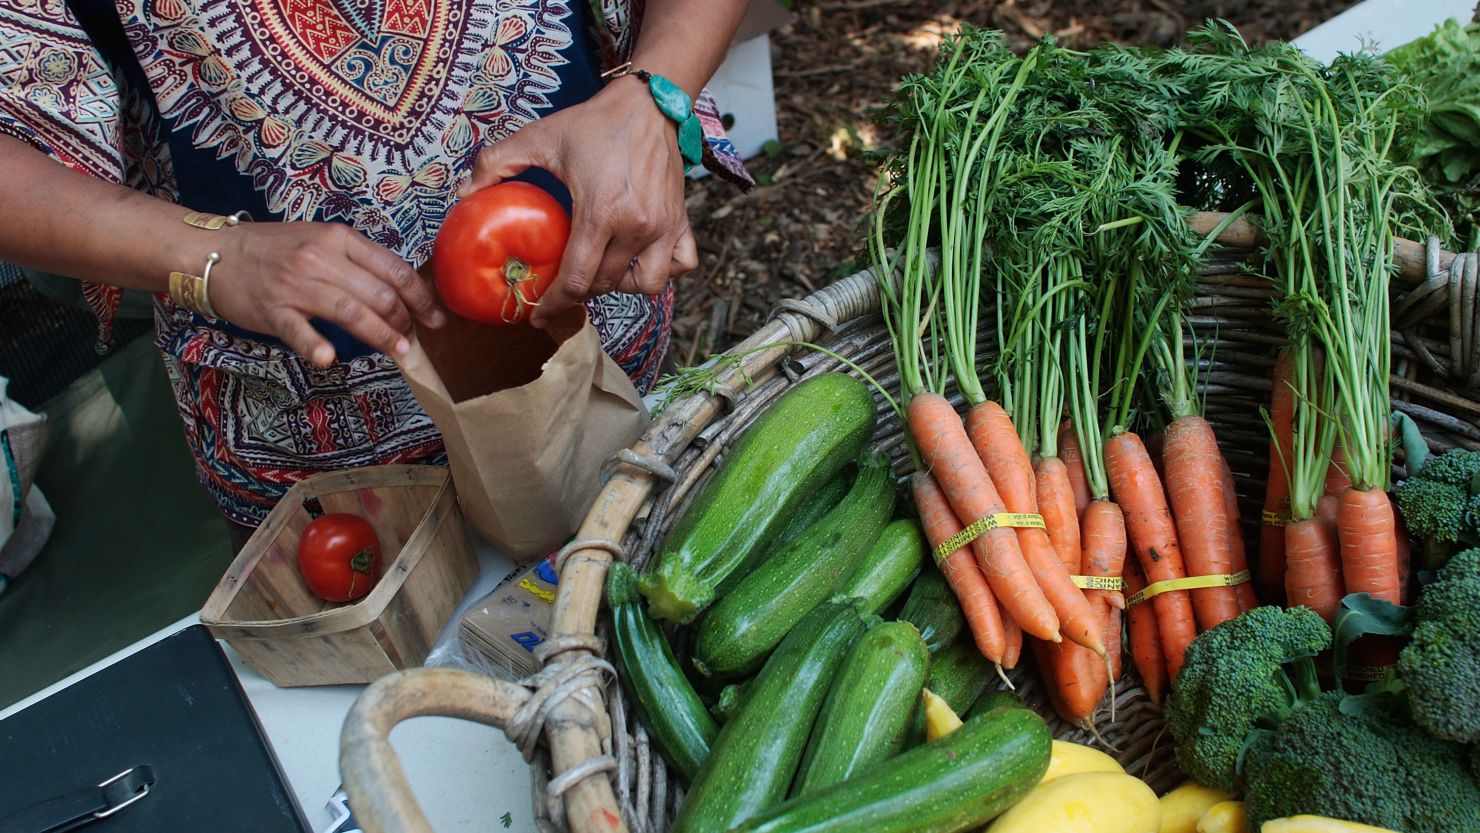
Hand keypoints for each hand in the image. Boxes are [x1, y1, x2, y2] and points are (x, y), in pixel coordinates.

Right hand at [208, 222, 444, 365]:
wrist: (213, 253)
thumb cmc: (273, 249)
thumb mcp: (320, 240)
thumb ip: (357, 261)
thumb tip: (400, 291)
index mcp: (338, 238)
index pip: (394, 269)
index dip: (421, 298)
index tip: (435, 319)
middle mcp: (320, 258)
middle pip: (379, 293)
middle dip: (405, 321)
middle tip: (413, 341)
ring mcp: (295, 285)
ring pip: (352, 312)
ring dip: (381, 336)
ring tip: (399, 352)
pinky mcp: (272, 310)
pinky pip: (298, 330)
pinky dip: (314, 345)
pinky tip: (329, 358)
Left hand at [460, 76, 700, 327]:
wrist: (649, 103)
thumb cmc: (595, 123)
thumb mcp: (539, 137)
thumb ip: (495, 163)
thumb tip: (463, 194)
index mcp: (601, 212)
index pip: (577, 279)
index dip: (554, 303)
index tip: (538, 313)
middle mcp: (637, 226)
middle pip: (606, 285)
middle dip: (580, 293)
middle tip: (561, 287)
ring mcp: (664, 226)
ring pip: (646, 285)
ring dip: (621, 286)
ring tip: (601, 271)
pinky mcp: (682, 221)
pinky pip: (681, 266)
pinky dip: (662, 272)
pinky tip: (640, 260)